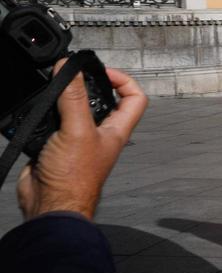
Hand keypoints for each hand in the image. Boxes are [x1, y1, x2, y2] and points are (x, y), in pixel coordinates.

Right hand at [18, 62, 148, 220]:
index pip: (134, 98)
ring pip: (71, 108)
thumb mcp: (77, 130)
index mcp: (116, 129)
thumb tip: (69, 68)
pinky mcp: (53, 143)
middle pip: (99, 99)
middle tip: (68, 76)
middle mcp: (98, 133)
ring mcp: (75, 138)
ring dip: (60, 98)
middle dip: (84, 85)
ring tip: (50, 89)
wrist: (49, 203)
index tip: (102, 71)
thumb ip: (74, 98)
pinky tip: (35, 110)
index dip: (124, 80)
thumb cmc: (74, 178)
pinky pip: (49, 120)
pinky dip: (41, 112)